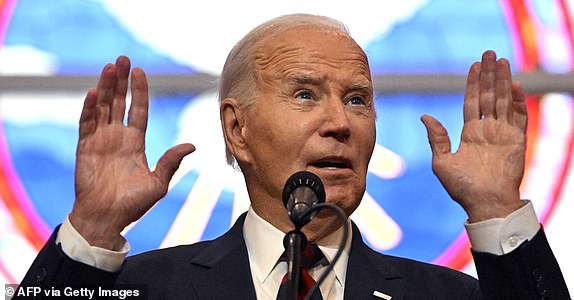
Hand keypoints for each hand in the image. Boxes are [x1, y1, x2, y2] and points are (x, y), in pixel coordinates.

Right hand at [69, 56, 194, 249]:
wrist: (107, 219)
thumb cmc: (133, 205)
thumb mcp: (158, 182)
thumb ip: (171, 162)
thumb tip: (192, 145)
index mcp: (135, 143)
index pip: (139, 110)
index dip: (139, 91)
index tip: (140, 72)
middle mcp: (117, 137)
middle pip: (119, 102)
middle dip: (121, 81)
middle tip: (123, 59)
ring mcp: (100, 141)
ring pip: (102, 107)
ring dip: (104, 87)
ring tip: (109, 67)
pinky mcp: (85, 148)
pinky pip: (86, 124)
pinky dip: (89, 108)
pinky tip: (93, 93)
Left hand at [421, 51, 526, 221]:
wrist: (485, 204)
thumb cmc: (461, 188)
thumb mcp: (441, 161)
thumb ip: (436, 137)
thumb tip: (424, 116)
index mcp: (469, 134)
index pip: (471, 102)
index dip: (473, 83)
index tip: (474, 65)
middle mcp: (487, 130)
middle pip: (488, 96)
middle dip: (489, 75)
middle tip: (490, 53)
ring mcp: (503, 134)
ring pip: (503, 101)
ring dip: (504, 81)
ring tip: (503, 61)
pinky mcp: (517, 141)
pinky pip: (518, 117)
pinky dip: (518, 101)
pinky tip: (516, 85)